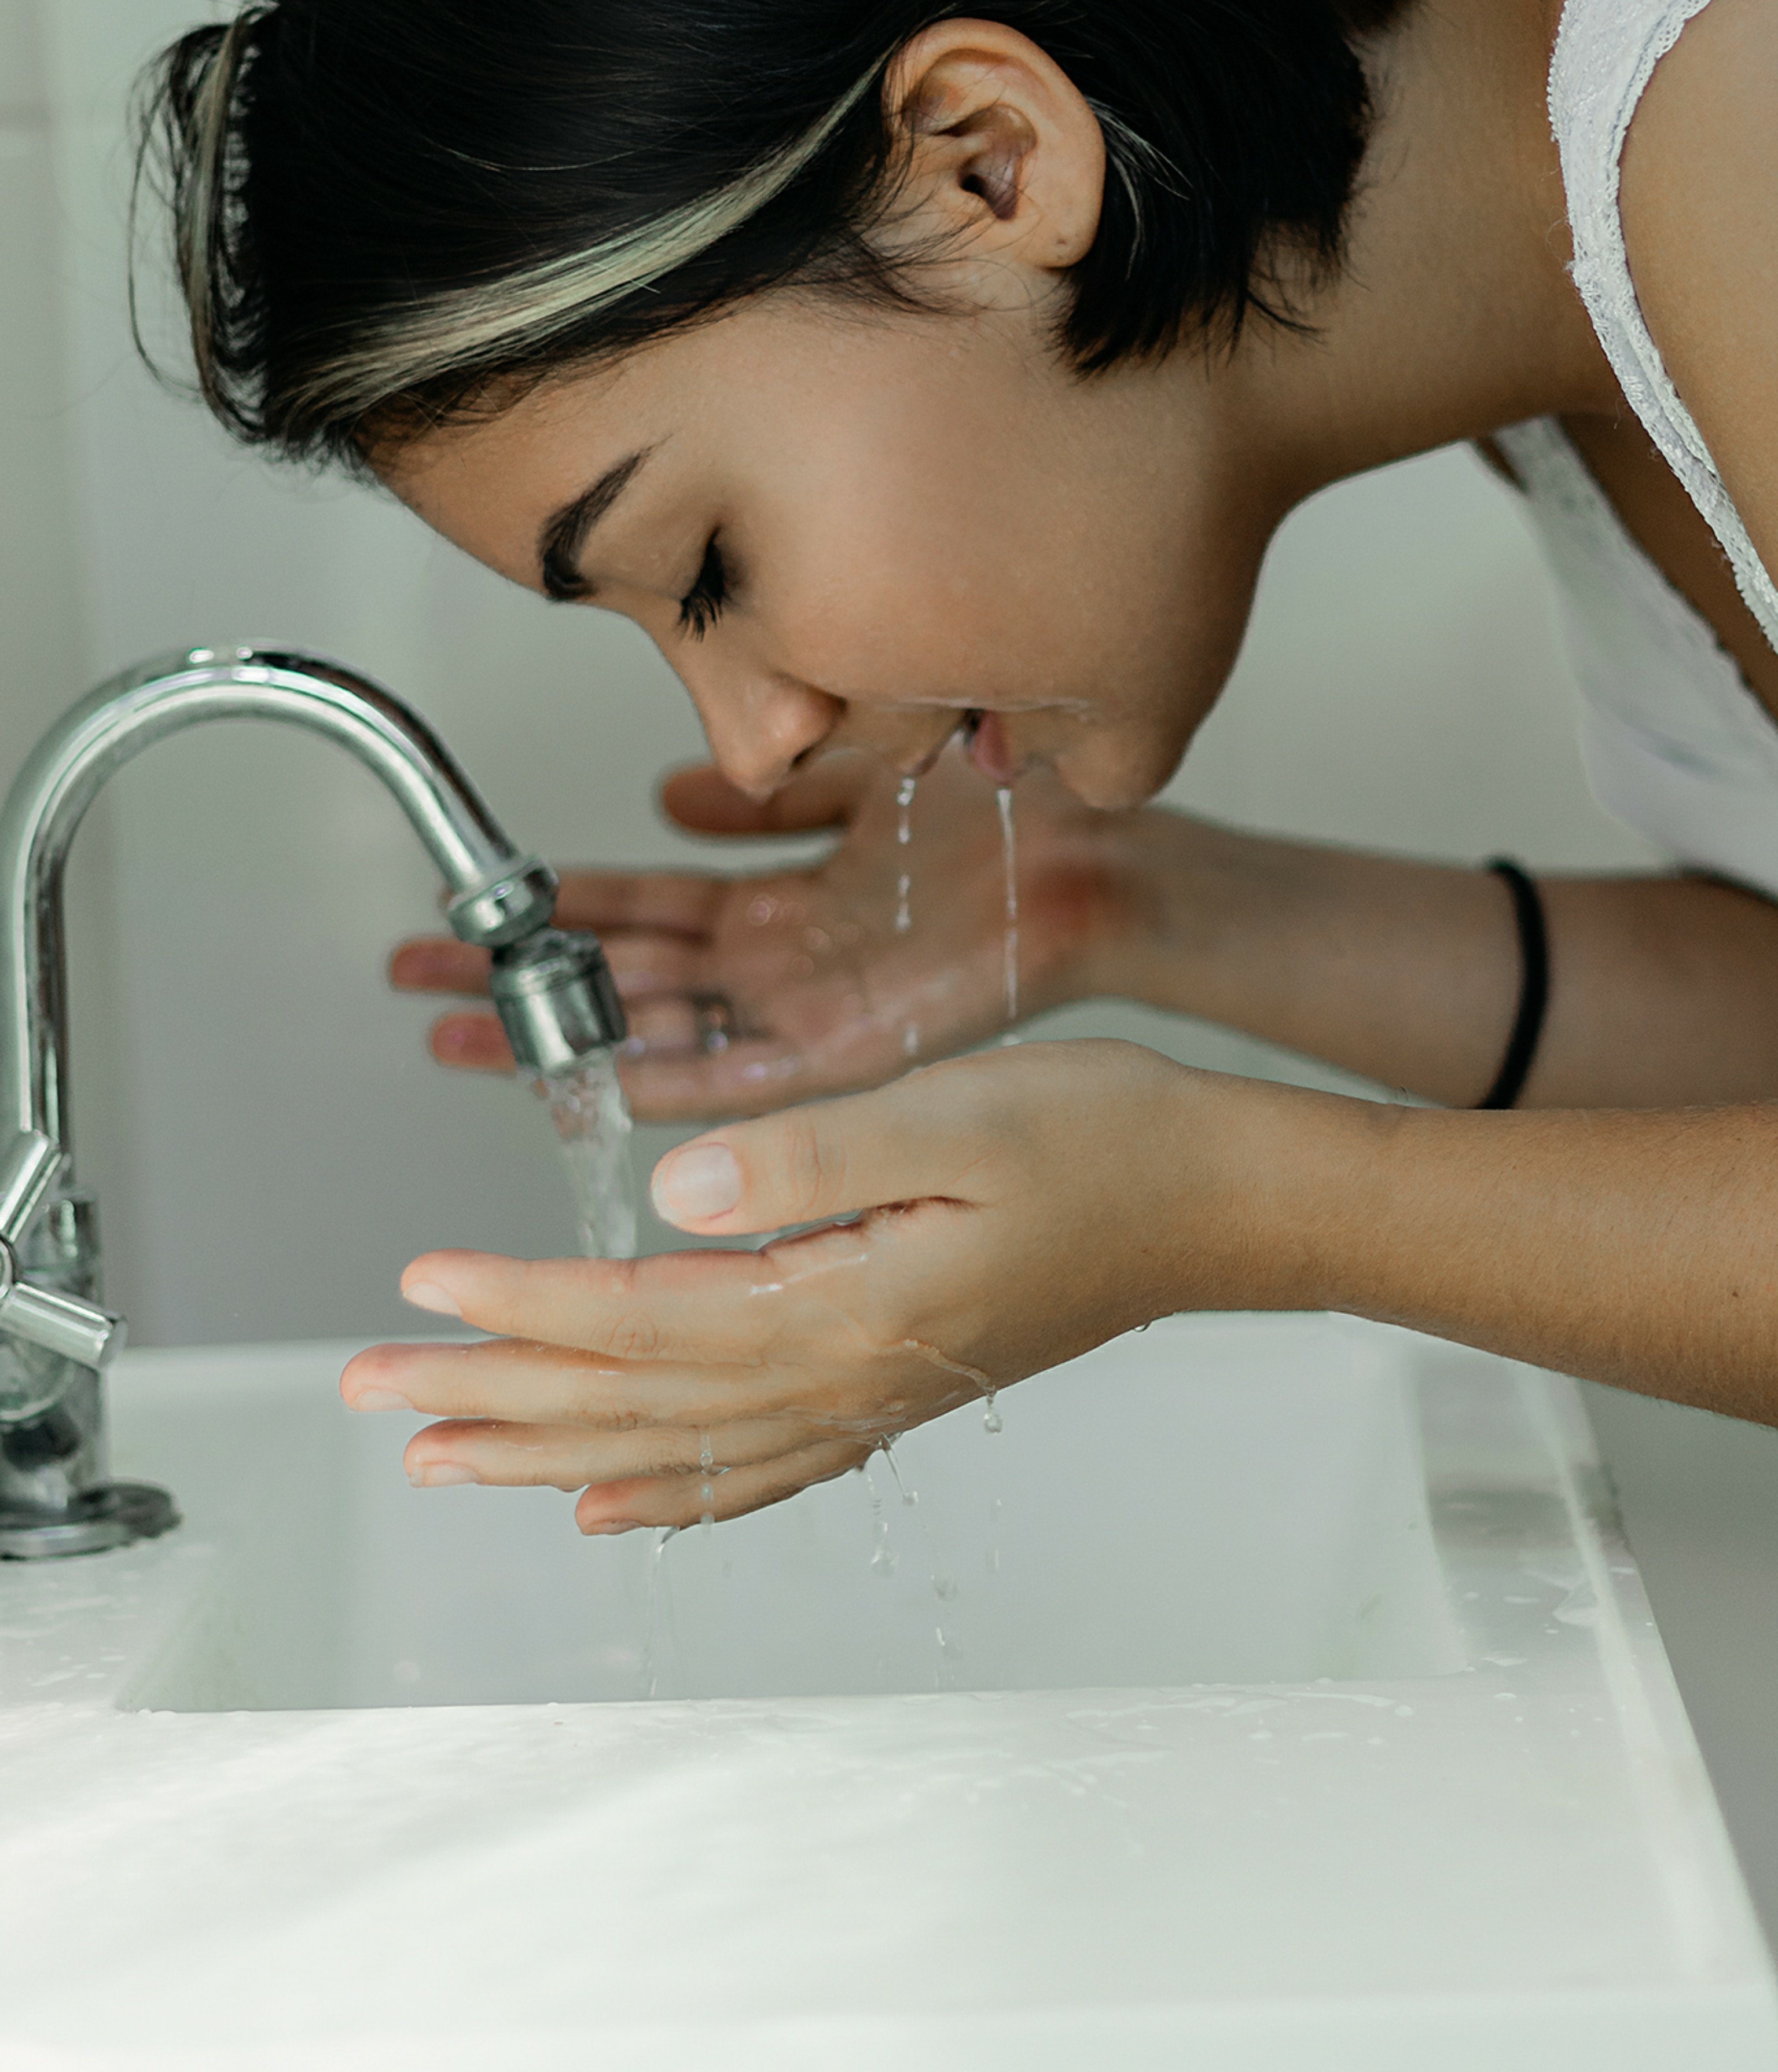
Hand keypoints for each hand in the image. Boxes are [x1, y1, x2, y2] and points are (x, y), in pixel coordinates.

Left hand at [340, 1039, 1343, 1528]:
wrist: (1220, 1199)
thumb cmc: (1106, 1139)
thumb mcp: (956, 1112)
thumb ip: (810, 1158)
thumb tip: (672, 1198)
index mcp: (848, 1302)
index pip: (641, 1318)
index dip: (522, 1303)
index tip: (422, 1281)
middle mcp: (847, 1373)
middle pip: (633, 1401)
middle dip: (493, 1393)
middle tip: (372, 1388)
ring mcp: (872, 1394)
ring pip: (675, 1447)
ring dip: (551, 1452)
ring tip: (447, 1454)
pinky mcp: (896, 1386)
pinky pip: (759, 1469)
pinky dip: (673, 1496)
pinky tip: (613, 1507)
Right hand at [390, 745, 1148, 1116]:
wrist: (1100, 858)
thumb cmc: (1001, 812)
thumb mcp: (854, 775)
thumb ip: (763, 791)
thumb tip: (672, 787)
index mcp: (779, 904)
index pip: (637, 910)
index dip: (551, 911)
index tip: (467, 910)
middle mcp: (780, 965)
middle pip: (622, 978)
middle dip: (519, 982)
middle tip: (415, 984)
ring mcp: (808, 1013)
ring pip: (659, 1032)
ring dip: (564, 1036)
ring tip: (462, 1036)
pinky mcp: (854, 1051)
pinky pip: (746, 1080)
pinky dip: (674, 1083)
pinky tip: (600, 1084)